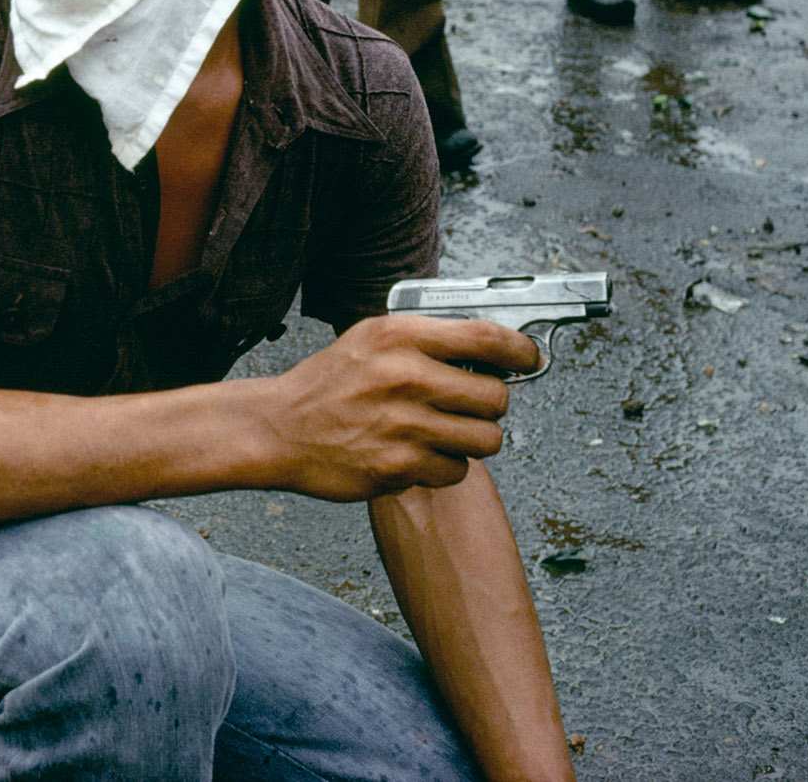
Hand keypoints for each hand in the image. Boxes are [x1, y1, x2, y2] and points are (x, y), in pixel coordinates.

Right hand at [255, 315, 539, 501]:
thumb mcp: (371, 339)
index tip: (529, 359)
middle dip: (489, 406)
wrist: (277, 429)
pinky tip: (418, 454)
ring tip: (444, 432)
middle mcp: (405, 376)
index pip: (487, 337)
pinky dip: (444, 468)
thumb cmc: (327, 385)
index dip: (521, 350)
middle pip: (496, 397)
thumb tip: (494, 350)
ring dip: (472, 440)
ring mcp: (403, 423)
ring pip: (486, 439)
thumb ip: (427, 340)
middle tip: (468, 406)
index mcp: (400, 336)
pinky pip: (456, 471)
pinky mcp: (399, 465)